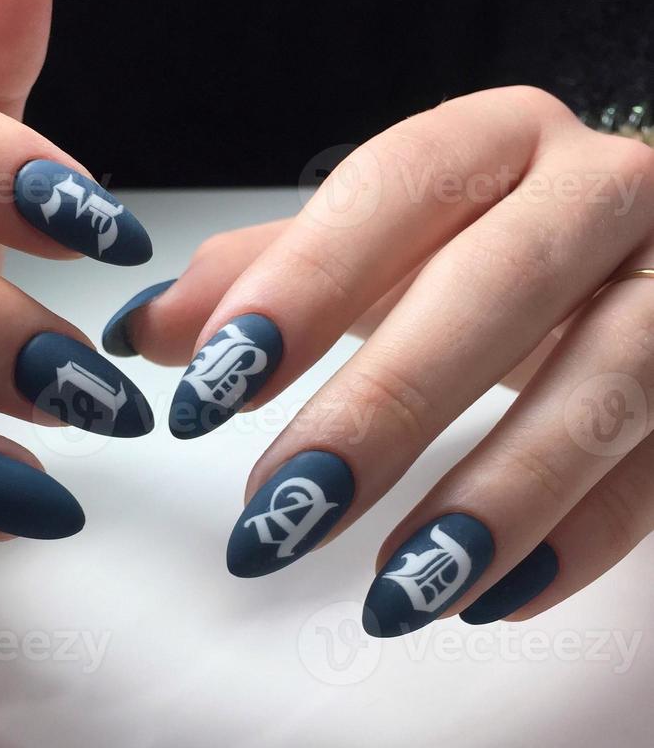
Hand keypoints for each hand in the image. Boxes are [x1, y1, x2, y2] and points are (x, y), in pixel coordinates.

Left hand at [102, 86, 653, 636]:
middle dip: (380, 411)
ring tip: (389, 595)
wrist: (640, 260)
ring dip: (490, 502)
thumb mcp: (378, 248)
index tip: (208, 387)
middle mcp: (600, 194)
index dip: (302, 285)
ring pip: (602, 387)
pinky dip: (576, 542)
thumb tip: (143, 328)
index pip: (396, 187)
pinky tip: (484, 601)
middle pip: (494, 291)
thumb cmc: (482, 250)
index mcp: (496, 145)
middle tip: (276, 514)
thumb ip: (262, 276)